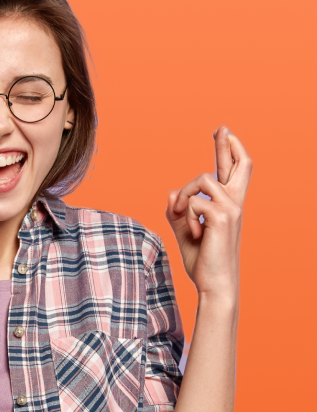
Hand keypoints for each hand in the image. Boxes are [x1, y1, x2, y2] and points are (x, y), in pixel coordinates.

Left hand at [164, 127, 252, 296]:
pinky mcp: (223, 216)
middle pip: (238, 164)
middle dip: (227, 144)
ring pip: (201, 180)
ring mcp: (232, 207)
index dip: (230, 150)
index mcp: (229, 205)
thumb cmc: (203, 260)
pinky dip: (186, 216)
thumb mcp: (186, 231)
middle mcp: (235, 203)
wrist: (214, 283)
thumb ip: (178, 211)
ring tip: (184, 218)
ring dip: (184, 197)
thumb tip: (171, 192)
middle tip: (220, 128)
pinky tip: (195, 234)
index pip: (234, 171)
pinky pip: (193, 201)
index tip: (223, 132)